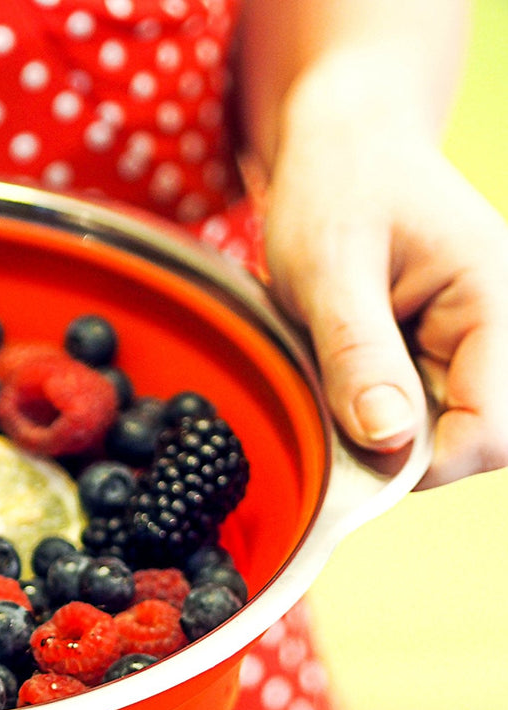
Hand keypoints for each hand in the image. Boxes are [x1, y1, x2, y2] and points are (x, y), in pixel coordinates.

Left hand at [256, 95, 507, 487]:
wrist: (341, 139)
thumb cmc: (337, 185)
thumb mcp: (329, 268)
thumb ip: (360, 355)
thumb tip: (390, 443)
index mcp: (496, 302)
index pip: (490, 431)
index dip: (421, 464)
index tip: (349, 454)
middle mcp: (498, 327)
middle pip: (469, 439)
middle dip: (395, 445)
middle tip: (326, 402)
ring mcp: (472, 340)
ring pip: (436, 430)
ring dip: (376, 422)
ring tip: (329, 365)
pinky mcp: (440, 348)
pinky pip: (412, 407)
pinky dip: (367, 404)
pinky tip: (336, 364)